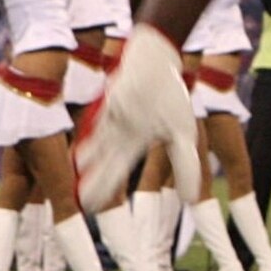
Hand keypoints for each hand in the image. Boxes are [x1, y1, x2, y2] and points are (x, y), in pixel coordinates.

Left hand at [75, 30, 201, 215]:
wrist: (160, 61)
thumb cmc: (171, 95)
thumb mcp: (184, 135)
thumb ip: (186, 166)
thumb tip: (191, 200)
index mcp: (134, 140)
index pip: (117, 170)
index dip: (106, 188)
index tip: (93, 209)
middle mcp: (119, 132)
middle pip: (107, 163)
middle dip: (97, 186)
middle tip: (84, 208)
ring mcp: (116, 118)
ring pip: (102, 148)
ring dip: (93, 169)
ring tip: (79, 188)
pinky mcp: (115, 103)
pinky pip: (105, 126)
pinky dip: (98, 142)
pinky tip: (84, 156)